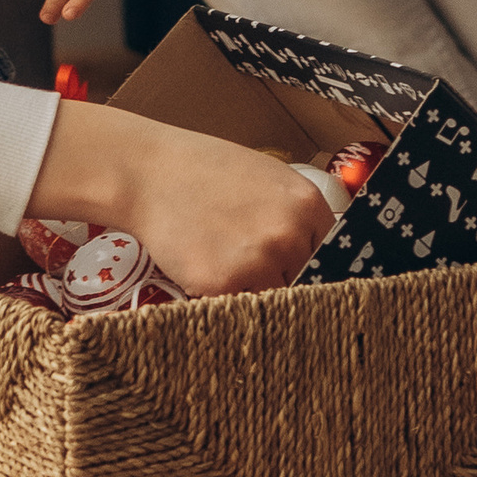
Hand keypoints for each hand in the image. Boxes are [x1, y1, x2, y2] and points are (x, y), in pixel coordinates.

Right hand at [25, 103, 333, 293]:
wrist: (147, 173)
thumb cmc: (203, 171)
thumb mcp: (266, 177)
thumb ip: (294, 213)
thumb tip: (318, 252)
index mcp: (307, 204)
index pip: (328, 254)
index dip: (306, 263)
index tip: (295, 272)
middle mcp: (290, 234)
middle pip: (303, 280)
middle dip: (278, 277)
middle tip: (248, 264)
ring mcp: (258, 261)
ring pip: (272, 297)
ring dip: (252, 290)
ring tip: (222, 261)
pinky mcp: (224, 284)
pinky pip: (237, 306)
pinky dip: (223, 296)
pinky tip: (203, 268)